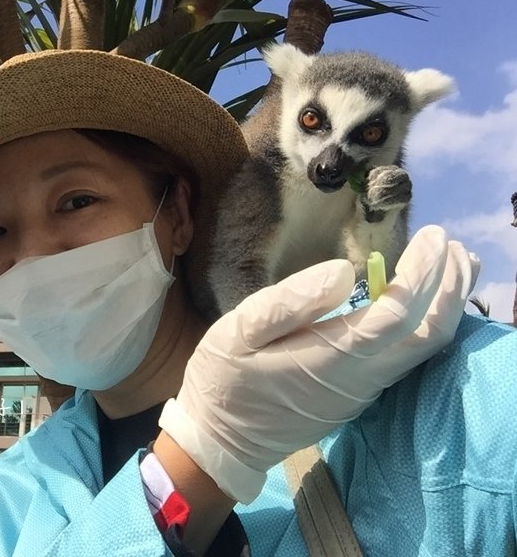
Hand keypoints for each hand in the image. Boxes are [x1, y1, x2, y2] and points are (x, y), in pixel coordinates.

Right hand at [159, 225, 478, 502]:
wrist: (222, 441)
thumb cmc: (224, 380)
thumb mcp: (238, 332)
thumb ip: (289, 301)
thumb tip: (344, 272)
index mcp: (331, 357)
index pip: (398, 312)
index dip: (423, 273)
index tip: (433, 237)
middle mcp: (361, 378)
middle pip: (429, 334)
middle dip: (451, 286)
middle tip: (455, 244)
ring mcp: (364, 391)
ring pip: (426, 349)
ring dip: (448, 304)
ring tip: (456, 265)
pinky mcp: (360, 396)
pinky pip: (410, 358)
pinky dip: (429, 322)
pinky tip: (425, 300)